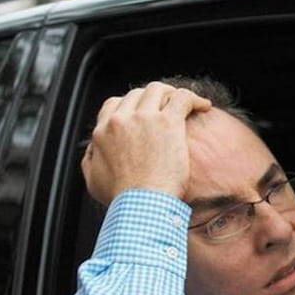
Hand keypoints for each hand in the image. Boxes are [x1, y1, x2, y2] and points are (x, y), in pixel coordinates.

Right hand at [82, 82, 212, 204]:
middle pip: (137, 94)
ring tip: (184, 105)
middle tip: (167, 108)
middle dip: (152, 98)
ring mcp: (144, 118)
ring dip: (170, 94)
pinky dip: (194, 99)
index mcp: (103, 131)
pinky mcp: (168, 122)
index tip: (144, 112)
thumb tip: (93, 150)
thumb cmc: (123, 200)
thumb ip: (91, 160)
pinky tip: (203, 106)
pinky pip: (182, 98)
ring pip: (158, 90)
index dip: (131, 105)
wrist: (142, 205)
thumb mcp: (94, 180)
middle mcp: (121, 119)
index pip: (115, 104)